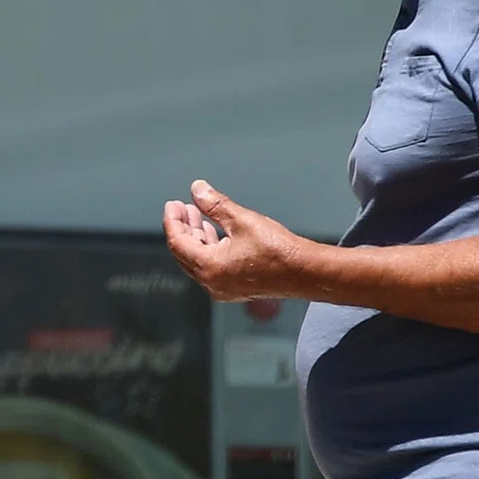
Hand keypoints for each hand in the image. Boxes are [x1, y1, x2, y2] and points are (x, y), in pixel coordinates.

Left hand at [163, 178, 307, 301]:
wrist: (306, 273)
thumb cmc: (278, 250)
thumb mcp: (242, 220)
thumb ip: (215, 205)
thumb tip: (198, 190)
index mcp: (209, 268)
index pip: (177, 242)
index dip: (172, 220)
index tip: (173, 204)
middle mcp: (212, 282)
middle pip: (184, 253)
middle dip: (182, 228)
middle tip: (182, 207)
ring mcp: (223, 288)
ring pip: (198, 260)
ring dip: (196, 237)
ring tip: (197, 216)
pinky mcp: (235, 288)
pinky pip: (211, 267)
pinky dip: (209, 248)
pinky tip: (214, 233)